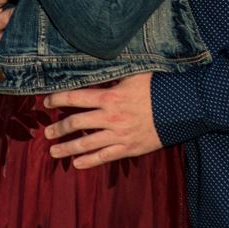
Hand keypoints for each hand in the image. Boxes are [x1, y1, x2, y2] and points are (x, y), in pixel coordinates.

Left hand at [42, 72, 161, 168]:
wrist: (181, 108)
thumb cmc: (157, 88)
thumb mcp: (134, 74)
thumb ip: (114, 74)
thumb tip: (99, 64)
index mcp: (110, 97)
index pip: (76, 97)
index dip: (58, 99)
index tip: (46, 102)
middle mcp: (110, 117)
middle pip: (76, 123)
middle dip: (58, 128)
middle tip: (46, 132)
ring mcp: (119, 135)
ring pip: (86, 143)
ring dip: (67, 148)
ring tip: (53, 152)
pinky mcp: (128, 148)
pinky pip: (104, 157)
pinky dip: (88, 161)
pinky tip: (76, 164)